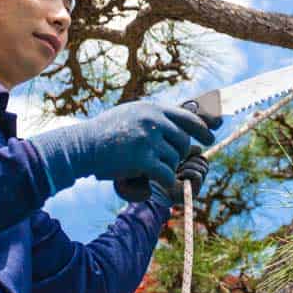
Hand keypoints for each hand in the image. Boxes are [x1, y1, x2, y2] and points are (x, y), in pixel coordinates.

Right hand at [29, 101, 216, 195]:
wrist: (82, 146)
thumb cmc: (104, 133)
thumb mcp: (130, 114)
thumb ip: (152, 117)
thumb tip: (176, 123)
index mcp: (152, 108)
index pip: (187, 117)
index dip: (201, 129)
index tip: (211, 138)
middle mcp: (153, 120)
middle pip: (183, 141)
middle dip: (178, 154)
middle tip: (168, 162)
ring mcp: (148, 138)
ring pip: (174, 158)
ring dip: (166, 167)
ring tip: (148, 168)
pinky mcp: (141, 157)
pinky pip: (165, 173)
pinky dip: (165, 181)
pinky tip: (158, 184)